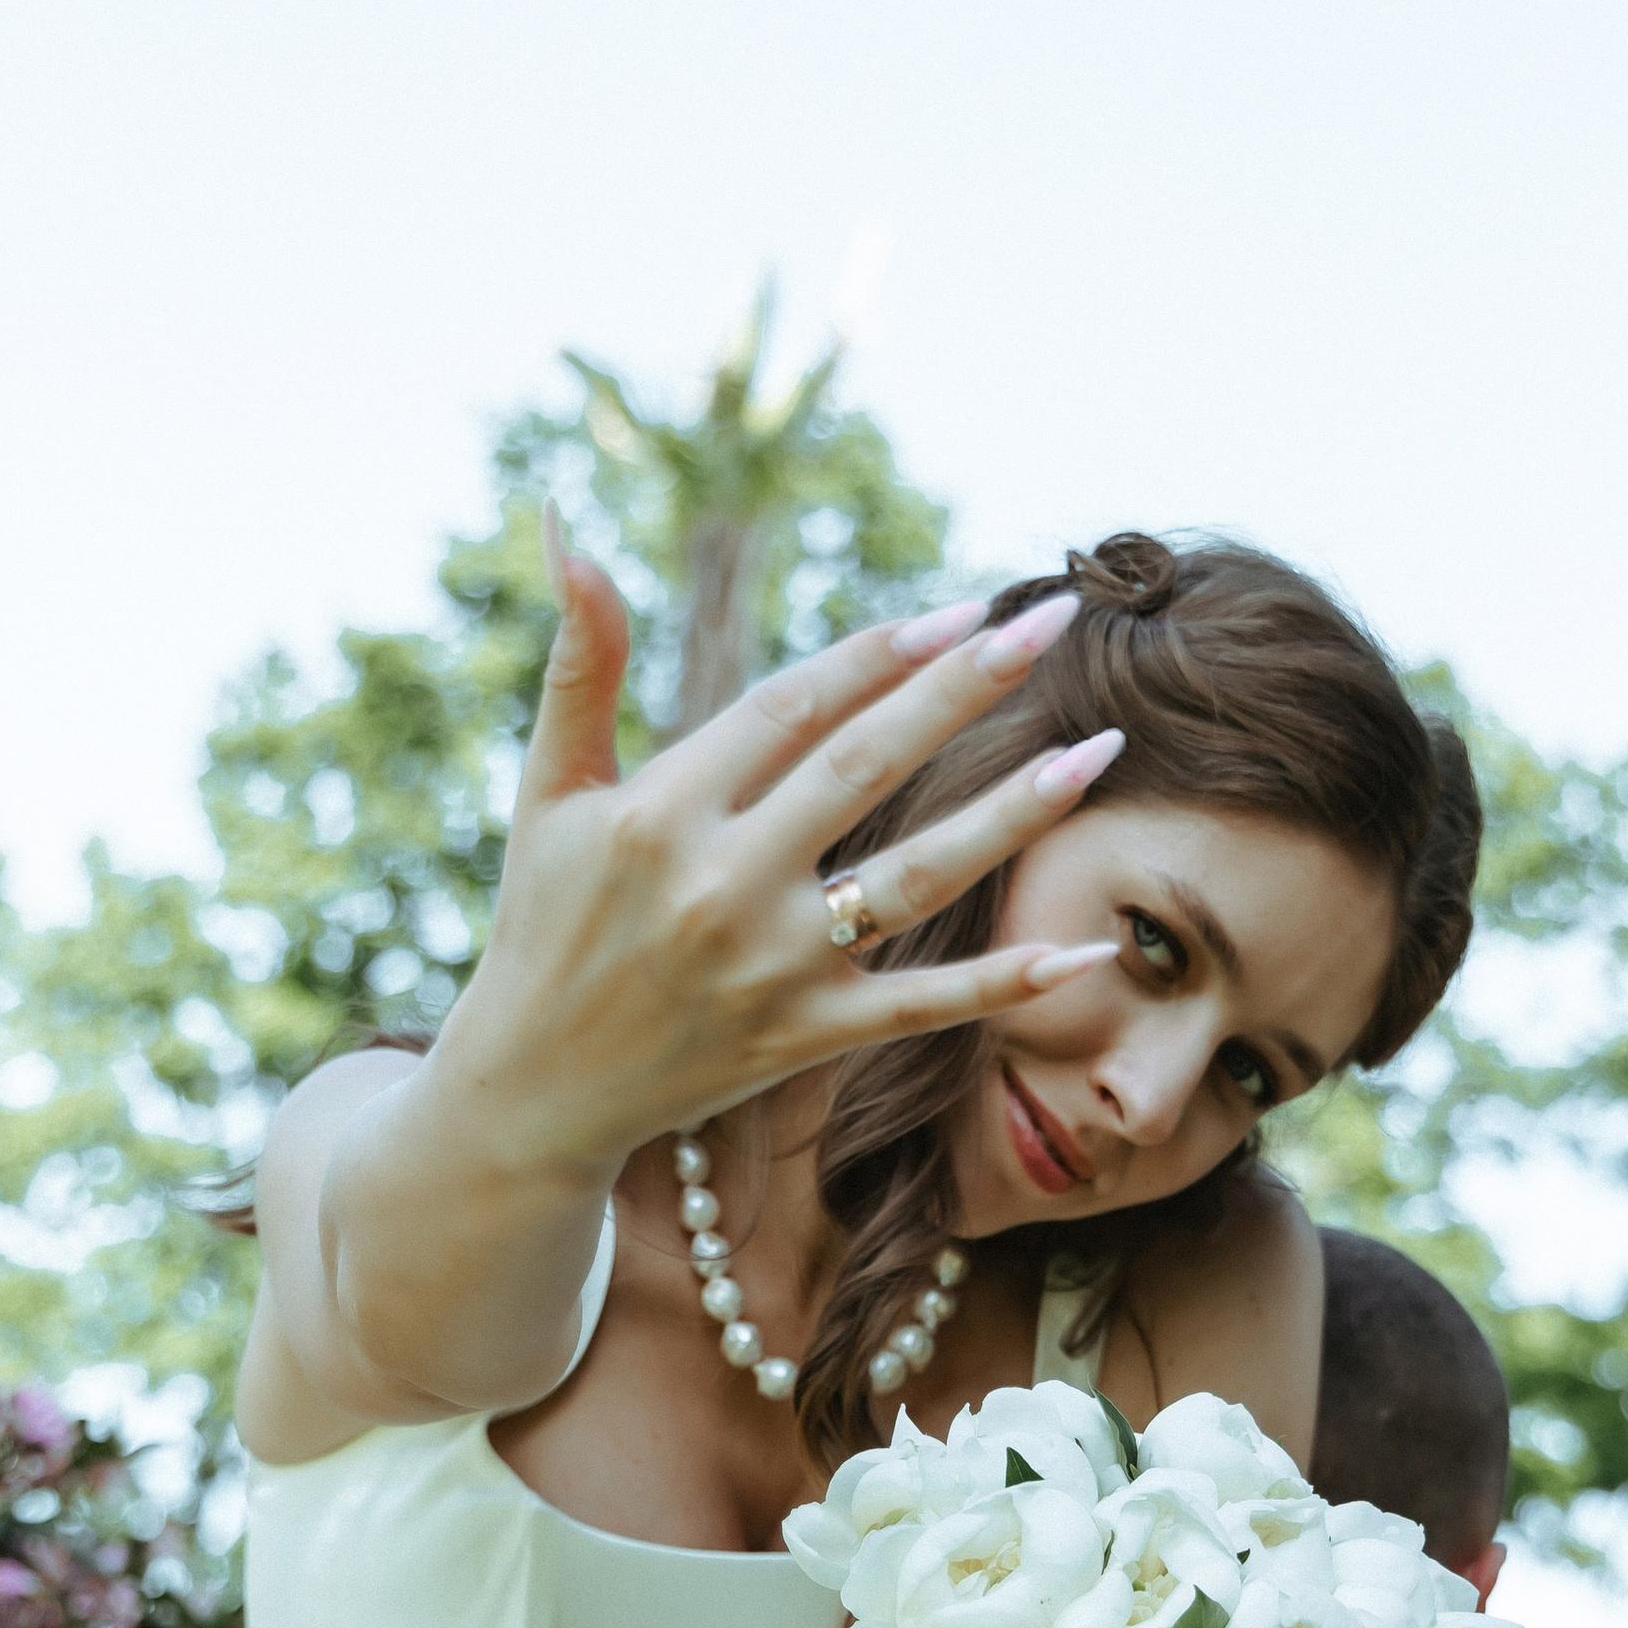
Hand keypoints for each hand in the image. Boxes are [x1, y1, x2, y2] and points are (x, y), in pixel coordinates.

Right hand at [431, 523, 1124, 1184]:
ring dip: (1012, 817)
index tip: (963, 606)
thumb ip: (580, 665)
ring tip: (1095, 756)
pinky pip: (922, 1008)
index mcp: (661, 812)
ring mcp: (770, 969)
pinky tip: (1089, 946)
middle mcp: (720, 886)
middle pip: (865, 769)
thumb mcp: (547, 791)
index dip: (881, 654)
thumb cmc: (544, 921)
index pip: (792, 709)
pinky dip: (1007, 984)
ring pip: (915, 881)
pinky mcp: (803, 1041)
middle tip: (1050, 623)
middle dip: (963, 690)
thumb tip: (569, 536)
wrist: (532, 1091)